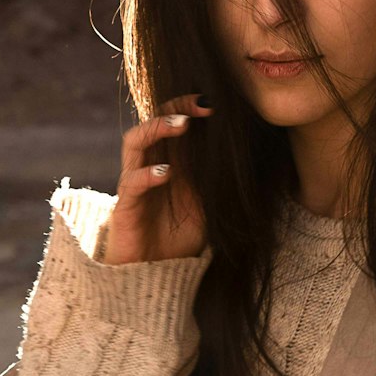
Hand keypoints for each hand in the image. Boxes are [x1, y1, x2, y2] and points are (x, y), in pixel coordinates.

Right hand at [104, 94, 213, 264]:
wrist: (154, 272)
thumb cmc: (179, 237)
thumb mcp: (209, 207)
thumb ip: (220, 185)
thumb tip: (249, 165)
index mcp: (171, 161)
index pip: (176, 122)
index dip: (192, 107)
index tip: (217, 103)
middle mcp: (150, 165)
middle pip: (154, 121)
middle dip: (177, 107)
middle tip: (202, 104)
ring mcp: (135, 182)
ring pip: (135, 142)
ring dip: (157, 127)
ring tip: (182, 124)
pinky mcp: (125, 205)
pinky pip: (131, 181)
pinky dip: (147, 174)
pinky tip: (166, 173)